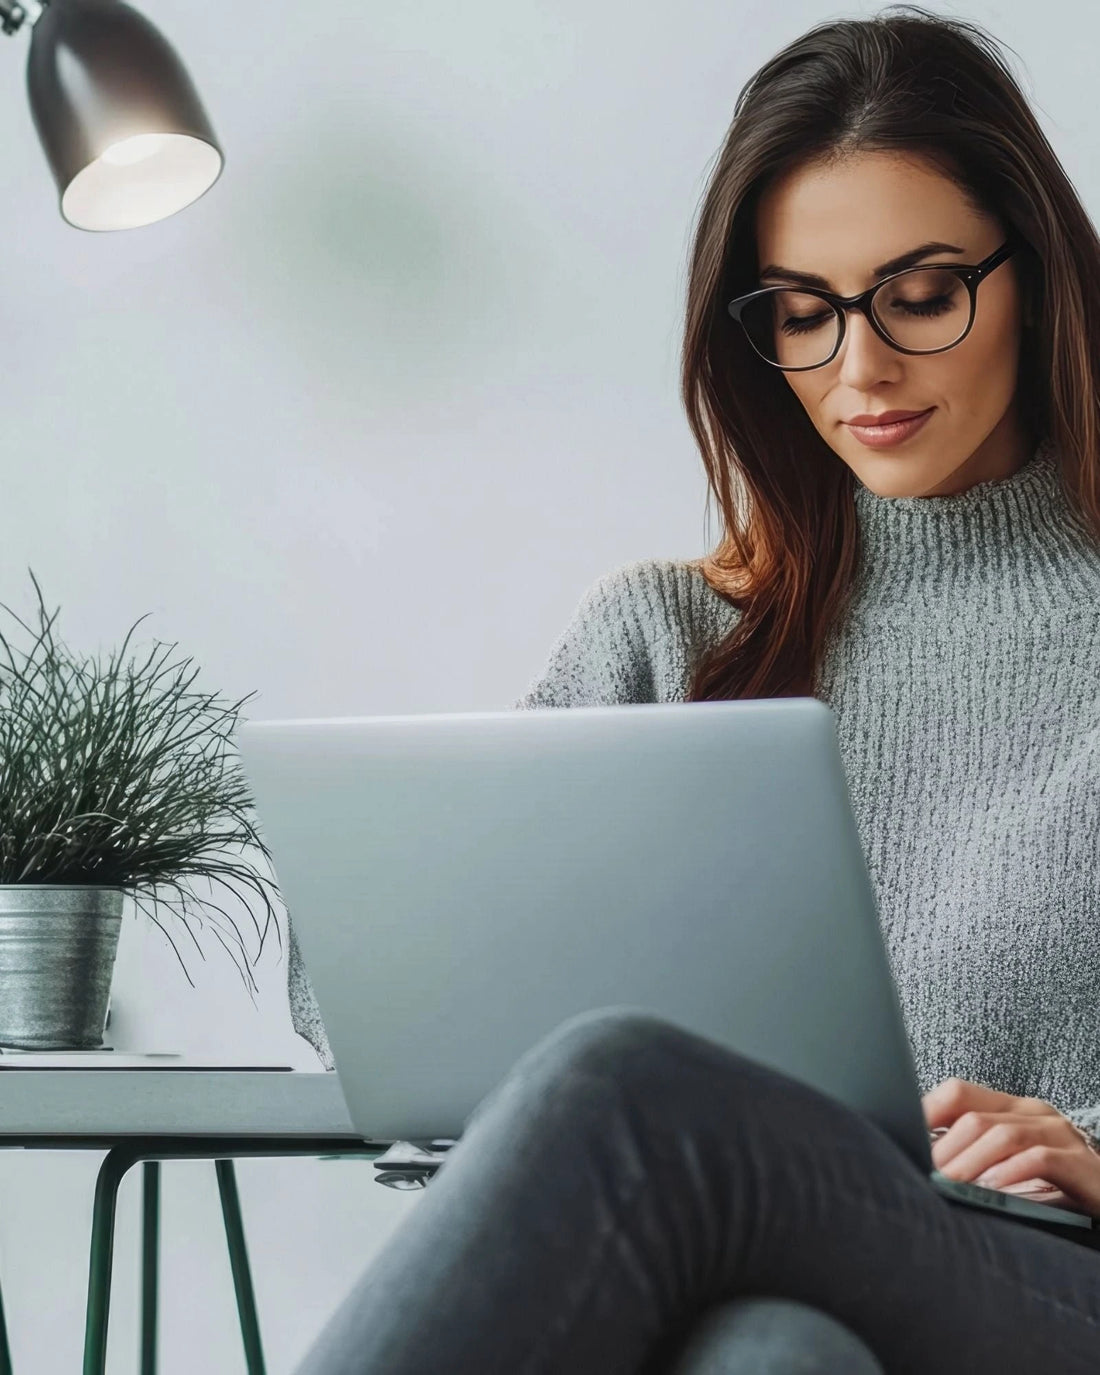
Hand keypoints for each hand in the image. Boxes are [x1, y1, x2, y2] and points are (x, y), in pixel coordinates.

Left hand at [922, 1077, 1099, 1217]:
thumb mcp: (1009, 1161)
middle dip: (944, 1148)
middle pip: (974, 1117)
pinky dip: (1010, 1173)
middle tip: (924, 1173)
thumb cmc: (1056, 1182)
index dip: (926, 1111)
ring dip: (970, 1162)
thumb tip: (921, 1159)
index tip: (900, 1135)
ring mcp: (1059, 1134)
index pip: (958, 1092)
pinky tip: (992, 1189)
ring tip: (949, 1183)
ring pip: (1003, 1135)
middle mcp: (1033, 1112)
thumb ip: (974, 1153)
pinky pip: (1039, 1159)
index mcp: (1011, 1107)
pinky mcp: (1081, 1162)